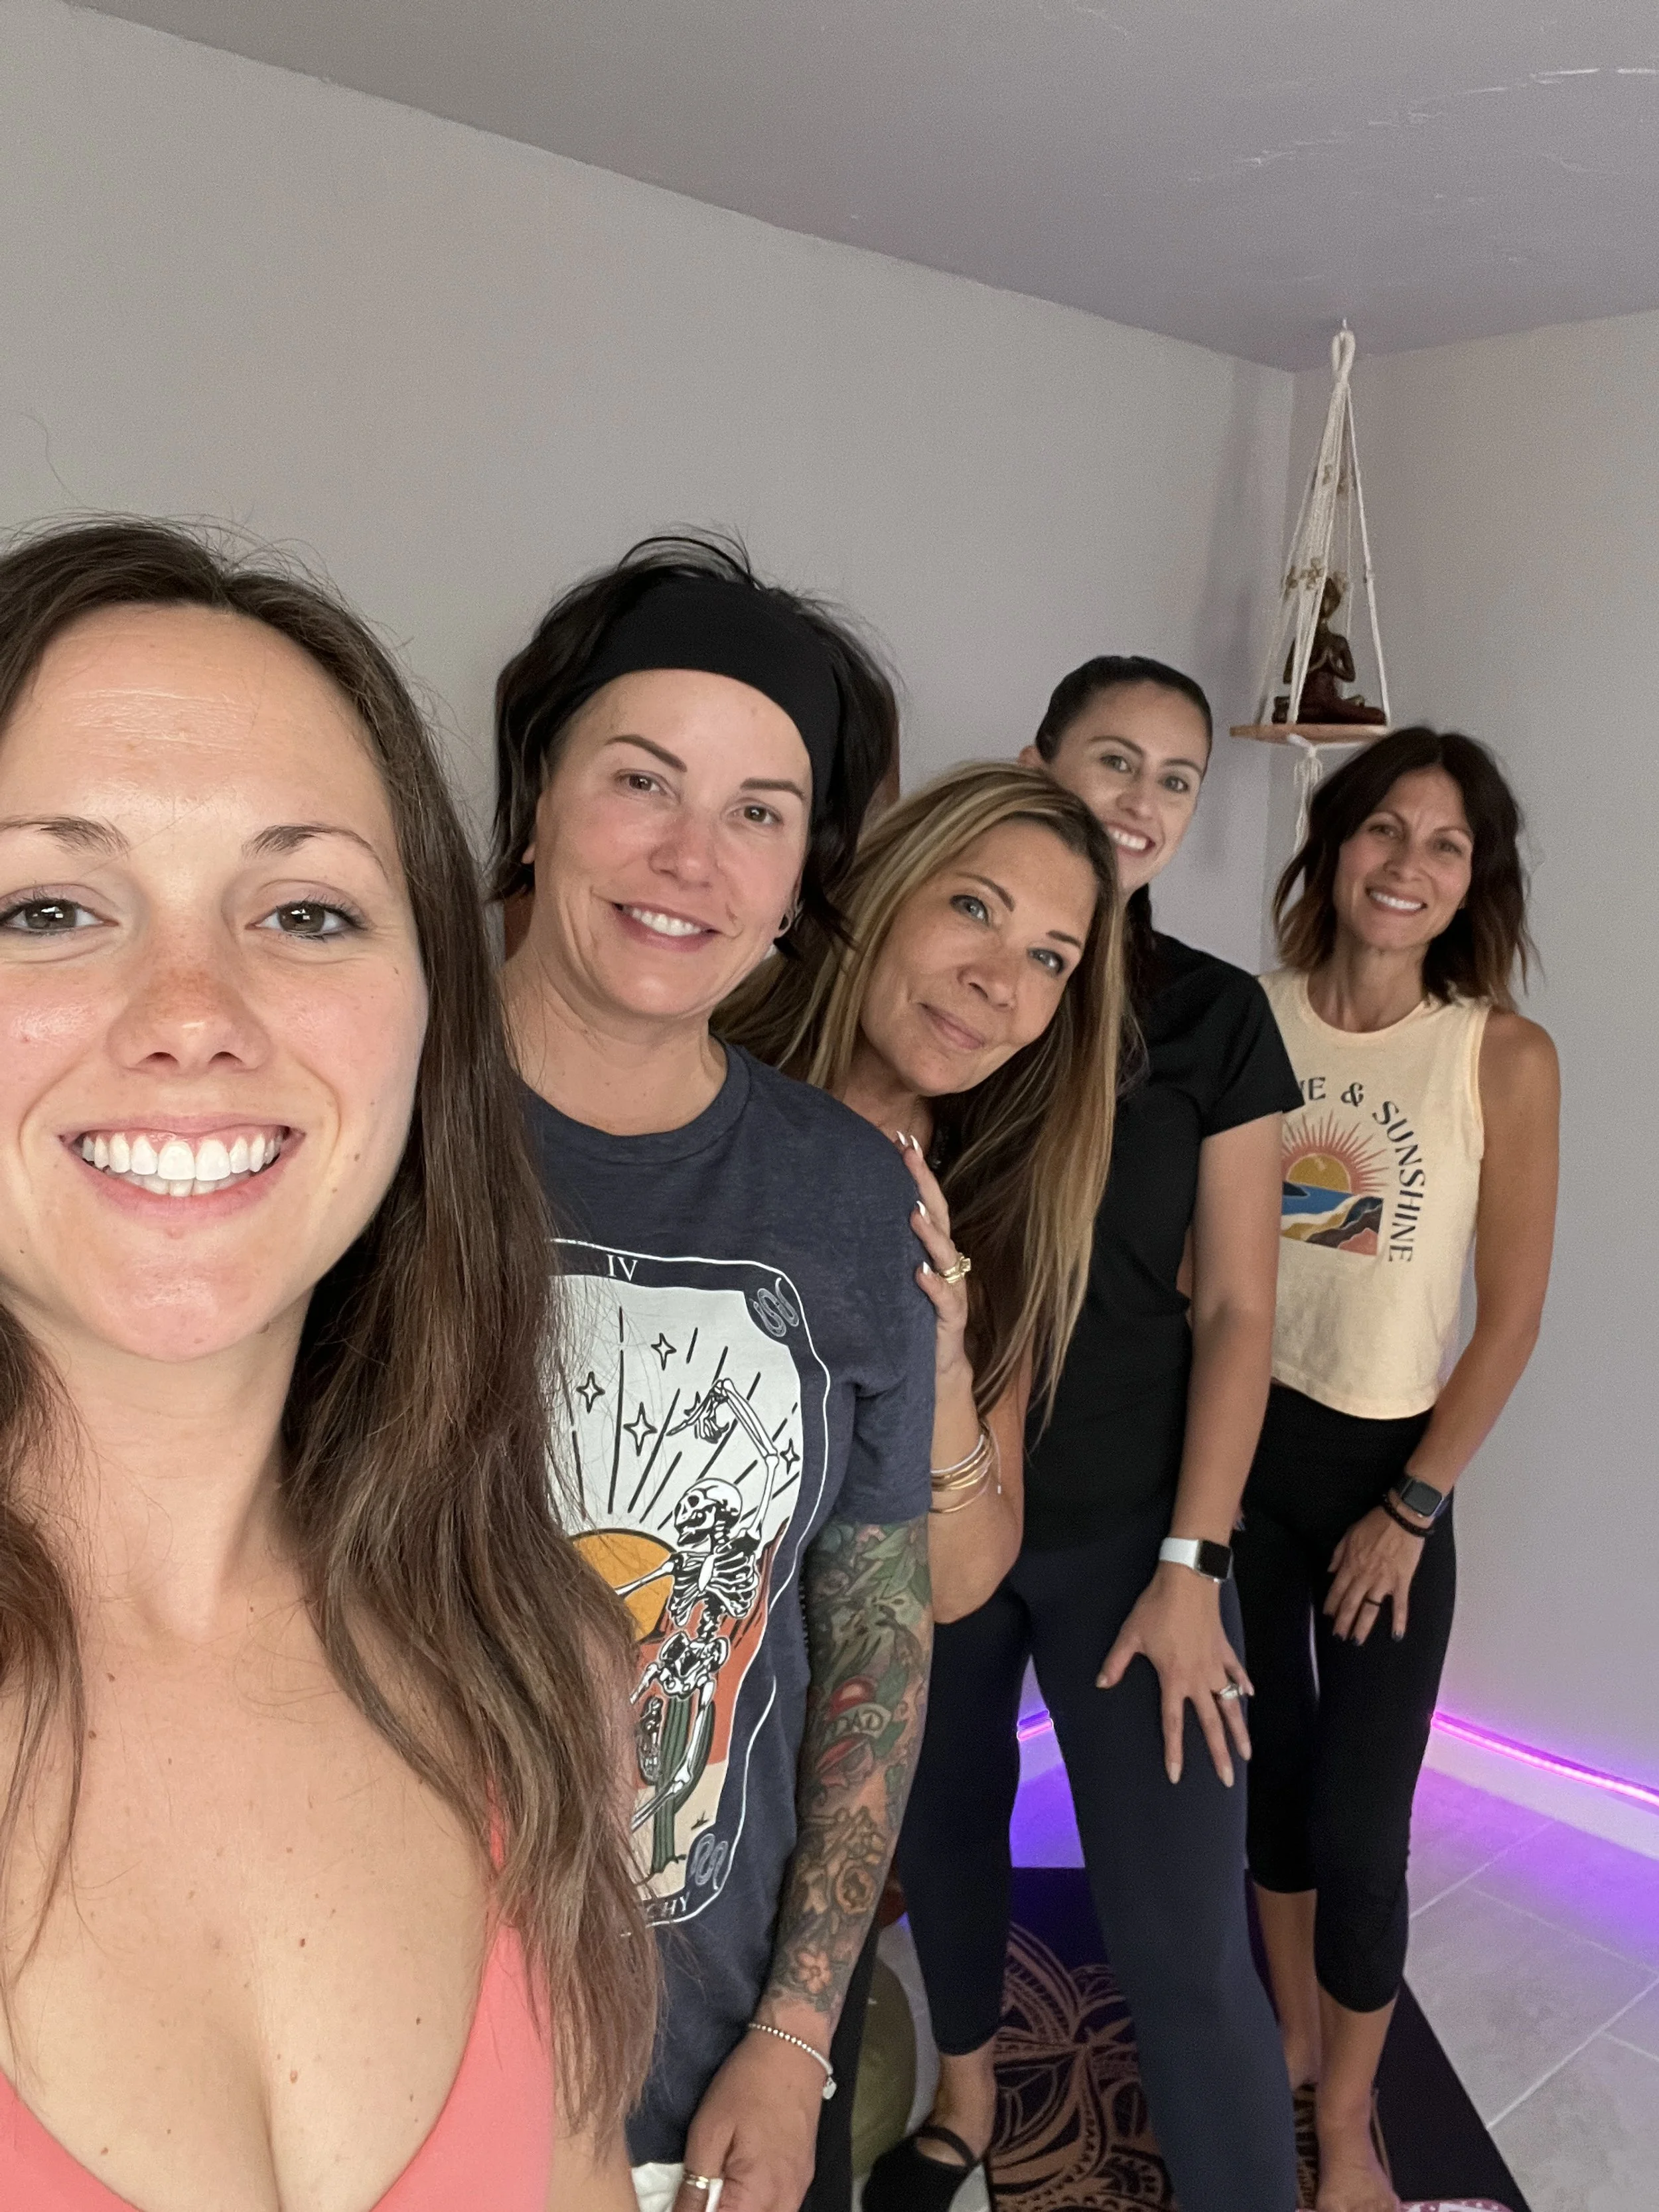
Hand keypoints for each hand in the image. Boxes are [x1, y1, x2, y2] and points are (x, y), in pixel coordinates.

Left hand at [673, 2026, 826, 2211]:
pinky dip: (756, 2205)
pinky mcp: (803, 2177)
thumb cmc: (749, 2082)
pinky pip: (778, 2208)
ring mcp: (797, 2190)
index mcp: (756, 2193)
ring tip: (718, 2191)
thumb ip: (693, 2185)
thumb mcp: (708, 2131)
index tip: (684, 2203)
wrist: (793, 2048)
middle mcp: (784, 2200)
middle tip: (699, 2196)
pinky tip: (739, 2188)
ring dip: (739, 2210)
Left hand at [893, 1134, 970, 1383]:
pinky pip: (944, 1298)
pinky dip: (932, 1284)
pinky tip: (919, 1272)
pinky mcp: (951, 1318)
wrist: (934, 1367)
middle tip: (908, 1154)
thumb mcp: (895, 1274)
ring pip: (945, 1253)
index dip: (917, 1171)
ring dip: (930, 1232)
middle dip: (924, 1183)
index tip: (901, 1139)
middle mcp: (945, 1262)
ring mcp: (951, 1287)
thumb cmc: (910, 1314)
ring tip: (913, 1211)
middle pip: (938, 1215)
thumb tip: (850, 1210)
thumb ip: (885, 1245)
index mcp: (931, 1248)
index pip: (926, 1201)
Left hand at [1096, 1563, 1252, 1785]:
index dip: (1174, 1752)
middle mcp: (1199, 1679)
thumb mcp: (1130, 1635)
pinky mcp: (1225, 1649)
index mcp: (1174, 1679)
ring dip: (1240, 1730)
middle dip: (1219, 1754)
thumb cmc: (1156, 1607)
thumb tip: (1101, 1684)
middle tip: (1227, 1779)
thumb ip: (1116, 1663)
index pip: (1173, 1724)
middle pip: (1211, 1724)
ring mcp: (1216, 1665)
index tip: (1177, 1776)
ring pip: (1232, 1705)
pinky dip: (1244, 1685)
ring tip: (1247, 1754)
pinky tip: (1250, 1697)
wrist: (1188, 1580)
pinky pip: (1237, 1673)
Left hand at [1324, 1505, 1426, 1642]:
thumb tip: (1329, 1572)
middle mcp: (1364, 1576)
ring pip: (1370, 1608)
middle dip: (1343, 1622)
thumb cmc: (1374, 1523)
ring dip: (1362, 1626)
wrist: (1402, 1518)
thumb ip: (1338, 1555)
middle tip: (1338, 1637)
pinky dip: (1399, 1620)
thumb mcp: (1349, 1534)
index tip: (1328, 1617)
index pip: (1337, 1590)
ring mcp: (1383, 1581)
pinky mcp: (1401, 1581)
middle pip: (1351, 1603)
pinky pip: (1400, 1604)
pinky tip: (1397, 1635)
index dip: (1332, 1605)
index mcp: (1351, 1564)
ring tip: (1356, 1641)